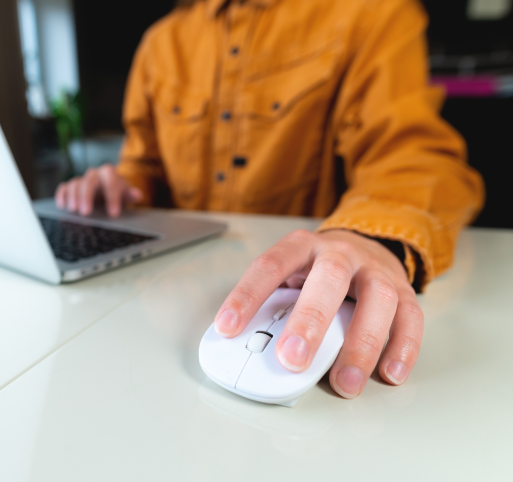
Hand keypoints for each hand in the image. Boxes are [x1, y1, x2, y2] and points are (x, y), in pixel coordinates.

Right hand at [54, 164, 141, 216]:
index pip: (110, 181)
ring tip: (73, 210)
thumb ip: (130, 194)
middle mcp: (94, 174)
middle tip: (86, 212)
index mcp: (109, 174)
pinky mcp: (72, 186)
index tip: (113, 213)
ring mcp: (82, 179)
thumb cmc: (117, 191)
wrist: (108, 188)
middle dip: (87, 197)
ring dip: (73, 197)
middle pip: (89, 182)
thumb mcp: (126, 193)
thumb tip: (137, 194)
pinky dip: (62, 195)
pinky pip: (64, 187)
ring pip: (75, 184)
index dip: (112, 197)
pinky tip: (62, 205)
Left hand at [214, 229, 422, 398]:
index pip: (270, 265)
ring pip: (377, 300)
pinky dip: (403, 348)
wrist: (365, 244)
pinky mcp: (404, 291)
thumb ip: (273, 304)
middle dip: (309, 323)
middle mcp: (340, 254)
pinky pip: (411, 317)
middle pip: (329, 279)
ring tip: (344, 383)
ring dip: (361, 345)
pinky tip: (389, 374)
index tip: (228, 328)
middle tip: (291, 360)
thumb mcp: (290, 275)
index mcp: (302, 247)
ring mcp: (375, 271)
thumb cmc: (317, 271)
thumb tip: (246, 346)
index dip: (247, 296)